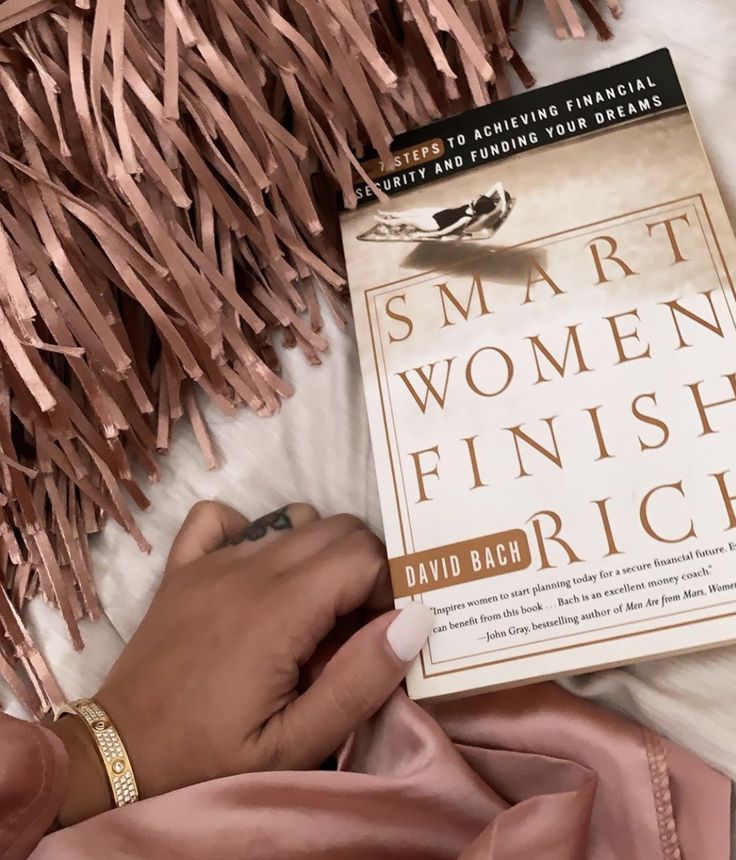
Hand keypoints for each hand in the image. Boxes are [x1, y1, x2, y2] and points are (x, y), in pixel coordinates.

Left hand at [50, 501, 432, 824]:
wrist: (118, 757)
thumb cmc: (212, 756)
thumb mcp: (297, 742)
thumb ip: (359, 680)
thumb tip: (415, 618)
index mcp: (278, 610)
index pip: (363, 555)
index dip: (387, 588)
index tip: (374, 633)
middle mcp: (245, 570)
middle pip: (337, 528)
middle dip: (363, 568)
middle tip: (350, 626)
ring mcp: (209, 562)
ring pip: (292, 518)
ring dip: (318, 552)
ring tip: (311, 607)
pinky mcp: (182, 568)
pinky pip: (222, 517)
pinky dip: (251, 530)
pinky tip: (255, 571)